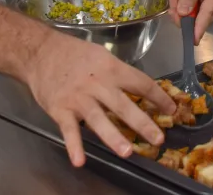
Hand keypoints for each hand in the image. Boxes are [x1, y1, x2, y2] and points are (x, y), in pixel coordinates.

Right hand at [26, 32, 175, 165]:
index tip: (172, 110)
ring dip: (113, 137)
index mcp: (112, 68)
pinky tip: (80, 160)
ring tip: (127, 152)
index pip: (141, 83)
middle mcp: (97, 83)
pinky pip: (69, 130)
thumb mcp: (101, 56)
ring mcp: (78, 98)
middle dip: (142, 123)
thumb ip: (118, 73)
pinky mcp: (60, 109)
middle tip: (157, 139)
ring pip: (98, 119)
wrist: (40, 52)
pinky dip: (74, 146)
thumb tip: (141, 89)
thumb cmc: (74, 53)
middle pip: (124, 105)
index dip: (158, 97)